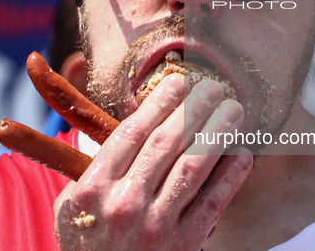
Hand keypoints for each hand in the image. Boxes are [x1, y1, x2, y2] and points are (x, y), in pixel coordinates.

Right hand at [53, 73, 252, 249]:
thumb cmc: (87, 243)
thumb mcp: (71, 204)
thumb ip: (94, 167)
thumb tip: (124, 127)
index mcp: (94, 188)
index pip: (132, 132)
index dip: (159, 102)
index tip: (179, 81)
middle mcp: (124, 203)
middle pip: (165, 143)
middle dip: (193, 109)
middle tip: (213, 86)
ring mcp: (155, 226)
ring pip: (192, 167)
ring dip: (217, 133)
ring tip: (234, 109)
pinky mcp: (182, 246)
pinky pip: (212, 203)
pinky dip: (231, 176)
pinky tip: (243, 153)